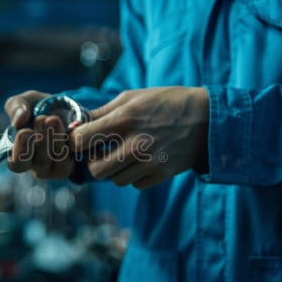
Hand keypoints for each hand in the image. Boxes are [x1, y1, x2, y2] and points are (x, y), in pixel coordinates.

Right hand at [4, 90, 74, 179]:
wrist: (64, 108)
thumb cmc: (38, 109)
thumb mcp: (24, 102)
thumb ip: (15, 107)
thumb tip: (19, 119)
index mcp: (20, 154)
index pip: (16, 164)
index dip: (21, 150)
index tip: (25, 132)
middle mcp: (37, 166)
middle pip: (39, 162)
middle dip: (41, 141)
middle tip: (41, 119)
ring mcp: (56, 167)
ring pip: (57, 159)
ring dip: (55, 138)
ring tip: (53, 119)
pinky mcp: (72, 164)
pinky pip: (73, 157)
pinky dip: (71, 141)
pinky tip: (68, 127)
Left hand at [72, 87, 208, 188]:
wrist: (205, 117)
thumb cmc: (164, 103)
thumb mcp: (132, 97)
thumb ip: (102, 112)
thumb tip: (76, 125)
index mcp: (123, 120)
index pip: (81, 141)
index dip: (77, 142)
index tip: (81, 140)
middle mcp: (135, 144)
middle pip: (96, 170)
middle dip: (94, 162)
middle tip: (101, 152)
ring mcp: (150, 162)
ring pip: (115, 181)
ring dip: (115, 170)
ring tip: (123, 155)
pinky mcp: (162, 174)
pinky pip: (135, 184)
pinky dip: (134, 176)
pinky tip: (140, 161)